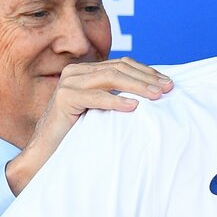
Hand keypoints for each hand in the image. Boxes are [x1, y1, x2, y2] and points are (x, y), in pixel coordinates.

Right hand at [6, 57, 173, 193]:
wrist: (48, 152)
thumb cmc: (78, 134)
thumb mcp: (102, 111)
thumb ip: (117, 96)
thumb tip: (152, 93)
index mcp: (86, 71)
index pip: (122, 65)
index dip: (147, 72)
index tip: (168, 83)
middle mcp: (76, 72)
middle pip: (119, 69)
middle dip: (147, 78)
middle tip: (168, 88)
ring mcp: (68, 83)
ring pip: (110, 78)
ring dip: (137, 86)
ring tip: (157, 96)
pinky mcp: (64, 97)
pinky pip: (96, 96)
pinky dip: (116, 100)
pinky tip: (134, 107)